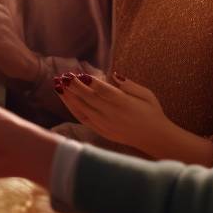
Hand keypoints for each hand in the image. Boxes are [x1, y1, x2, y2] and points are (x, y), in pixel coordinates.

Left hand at [55, 71, 195, 157]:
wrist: (155, 138)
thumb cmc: (152, 113)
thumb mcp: (147, 95)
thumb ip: (130, 85)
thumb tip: (114, 75)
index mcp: (124, 103)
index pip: (103, 91)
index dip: (90, 82)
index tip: (79, 74)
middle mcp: (112, 114)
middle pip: (89, 98)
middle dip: (74, 87)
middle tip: (63, 76)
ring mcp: (105, 124)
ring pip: (82, 109)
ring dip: (69, 97)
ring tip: (58, 85)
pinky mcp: (102, 131)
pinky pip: (83, 119)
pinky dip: (73, 108)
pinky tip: (66, 99)